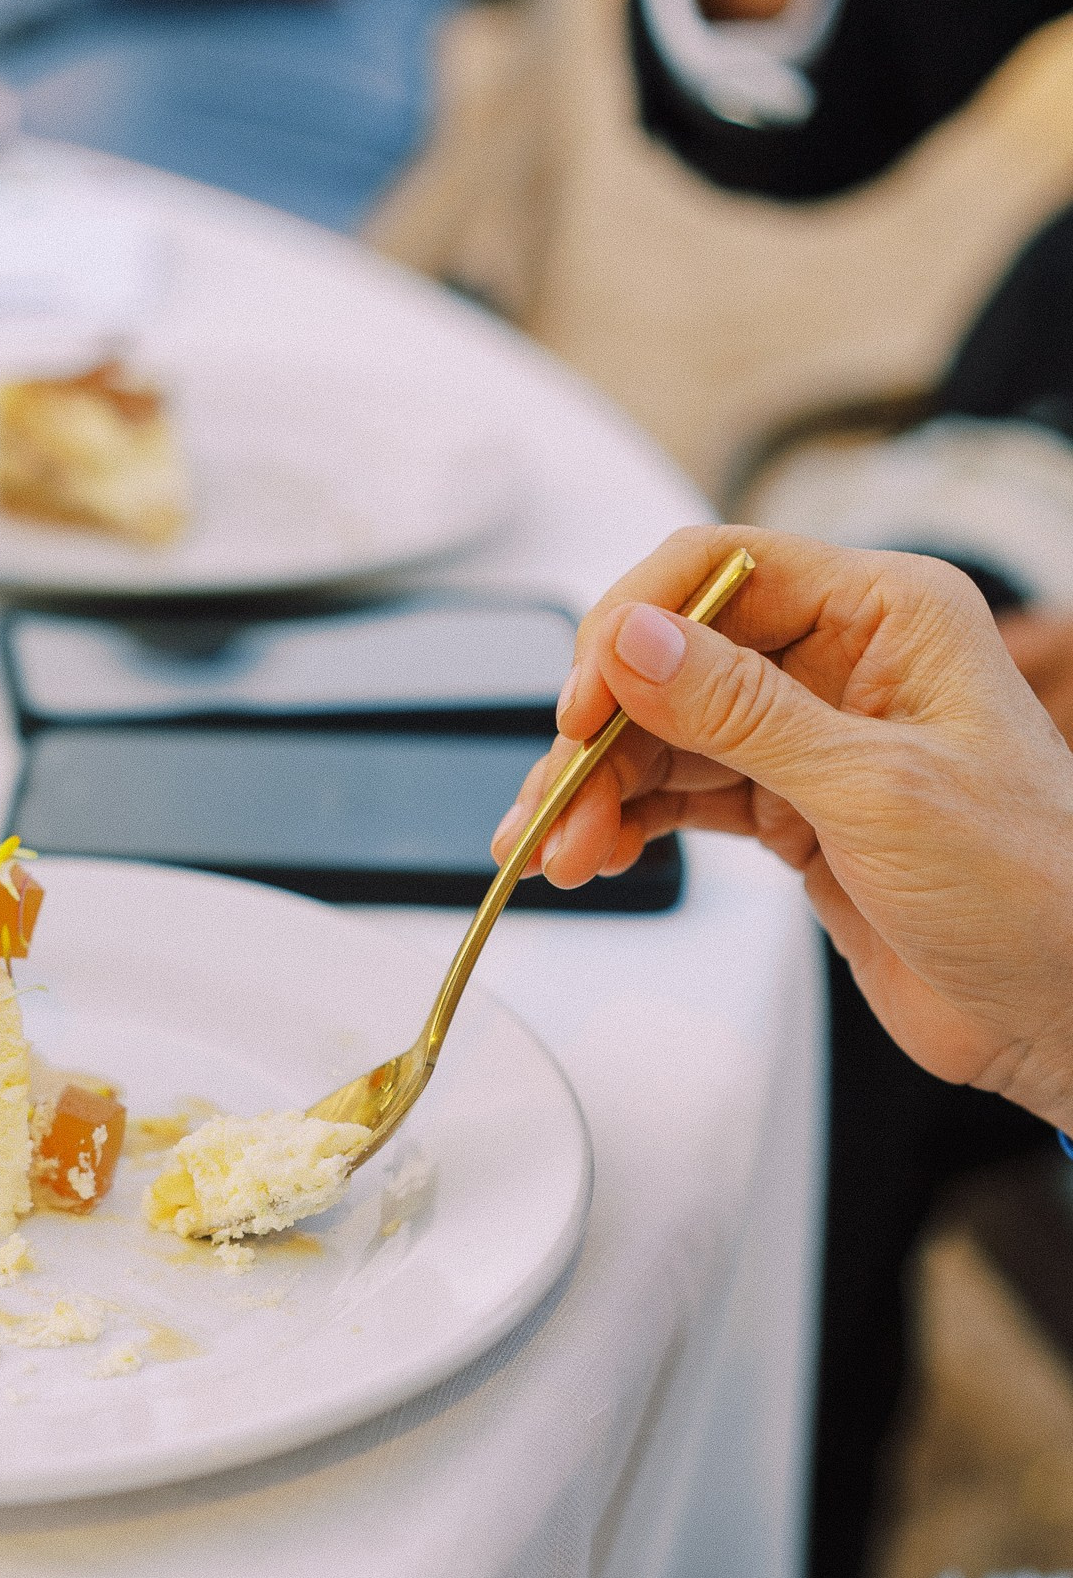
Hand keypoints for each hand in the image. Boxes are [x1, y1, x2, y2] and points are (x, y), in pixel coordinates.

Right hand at [488, 525, 1072, 1125]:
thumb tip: (634, 640)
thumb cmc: (1030, 887)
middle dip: (603, 731)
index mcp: (889, 612)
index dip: (633, 627)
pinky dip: (631, 822)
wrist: (1063, 1009)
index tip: (581, 706)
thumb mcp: (875, 790)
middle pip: (676, 656)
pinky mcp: (795, 809)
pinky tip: (598, 853)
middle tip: (557, 806)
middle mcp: (847, 659)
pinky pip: (685, 792)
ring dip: (602, 788)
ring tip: (564, 851)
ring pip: (667, 732)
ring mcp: (816, 737)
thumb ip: (743, 712)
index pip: (721, 568)